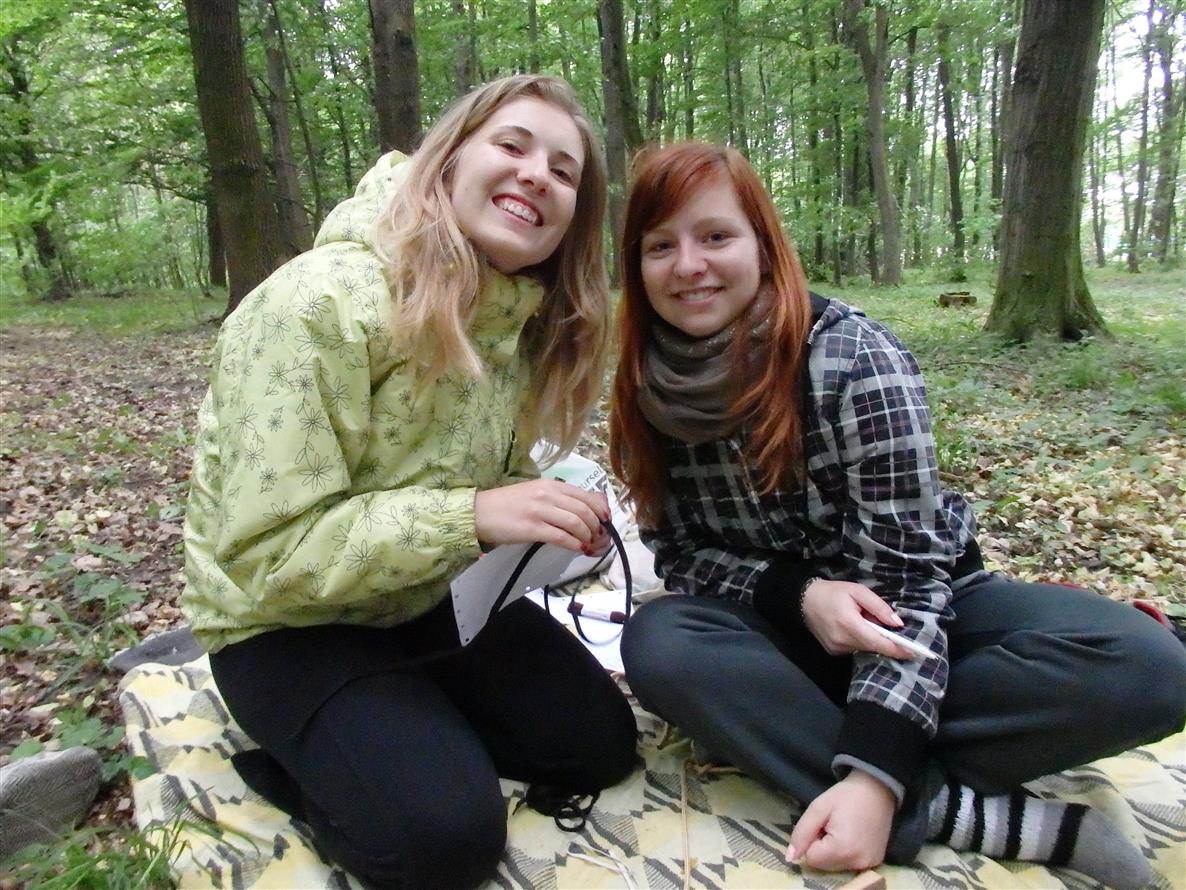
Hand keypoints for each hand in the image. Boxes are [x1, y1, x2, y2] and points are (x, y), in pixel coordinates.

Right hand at [474, 479, 609, 552]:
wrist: (478, 512)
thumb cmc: (507, 505)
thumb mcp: (536, 494)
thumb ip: (558, 499)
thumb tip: (583, 512)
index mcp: (552, 485)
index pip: (587, 496)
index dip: (602, 511)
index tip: (606, 522)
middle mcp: (548, 494)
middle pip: (586, 510)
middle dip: (598, 527)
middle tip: (599, 539)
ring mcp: (540, 510)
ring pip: (577, 523)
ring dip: (588, 537)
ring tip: (588, 545)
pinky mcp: (532, 528)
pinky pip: (561, 537)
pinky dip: (575, 544)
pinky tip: (579, 549)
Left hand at [786, 771, 895, 871]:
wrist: (877, 789)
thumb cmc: (846, 795)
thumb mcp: (818, 808)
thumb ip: (802, 833)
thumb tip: (791, 858)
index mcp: (843, 848)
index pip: (811, 858)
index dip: (812, 840)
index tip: (822, 824)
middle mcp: (858, 862)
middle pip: (824, 865)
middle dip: (821, 848)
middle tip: (832, 826)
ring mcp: (868, 864)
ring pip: (835, 867)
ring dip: (832, 852)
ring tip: (842, 830)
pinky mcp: (875, 863)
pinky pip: (849, 865)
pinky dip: (845, 854)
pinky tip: (852, 837)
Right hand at [801, 579, 914, 658]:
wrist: (804, 600)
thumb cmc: (833, 592)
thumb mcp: (858, 591)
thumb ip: (879, 607)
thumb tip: (898, 624)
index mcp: (849, 624)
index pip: (878, 642)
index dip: (897, 649)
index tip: (913, 653)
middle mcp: (842, 641)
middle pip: (873, 646)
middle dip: (883, 638)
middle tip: (881, 622)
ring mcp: (837, 648)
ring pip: (864, 648)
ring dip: (871, 639)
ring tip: (862, 621)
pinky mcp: (833, 652)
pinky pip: (854, 649)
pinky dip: (860, 641)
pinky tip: (853, 628)